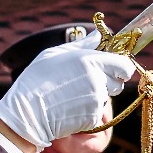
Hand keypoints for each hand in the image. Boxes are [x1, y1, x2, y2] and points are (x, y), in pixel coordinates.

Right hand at [0, 35, 134, 148]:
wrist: (27, 112)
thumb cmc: (36, 79)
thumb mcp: (55, 54)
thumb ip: (82, 45)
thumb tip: (97, 35)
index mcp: (90, 60)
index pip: (124, 66)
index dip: (121, 68)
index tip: (114, 70)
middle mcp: (97, 79)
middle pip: (119, 83)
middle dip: (108, 83)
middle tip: (86, 83)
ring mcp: (96, 100)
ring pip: (106, 98)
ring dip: (95, 97)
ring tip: (72, 95)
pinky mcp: (93, 117)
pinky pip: (97, 113)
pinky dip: (87, 112)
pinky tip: (70, 108)